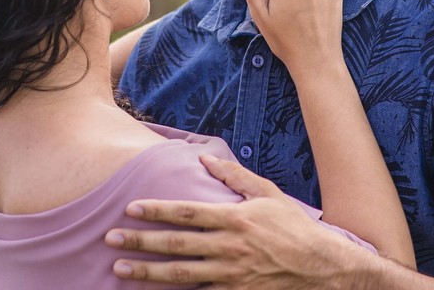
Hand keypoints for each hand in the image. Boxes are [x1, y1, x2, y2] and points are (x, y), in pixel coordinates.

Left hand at [106, 154, 364, 287]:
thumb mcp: (269, 195)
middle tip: (110, 237)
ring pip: (180, 274)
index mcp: (235, 219)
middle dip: (139, 240)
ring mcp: (231, 275)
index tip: (131, 208)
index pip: (186, 212)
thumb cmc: (295, 229)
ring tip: (119, 268)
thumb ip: (235, 177)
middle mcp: (229, 247)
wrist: (323, 271)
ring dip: (146, 271)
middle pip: (175, 244)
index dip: (156, 210)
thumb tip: (205, 157)